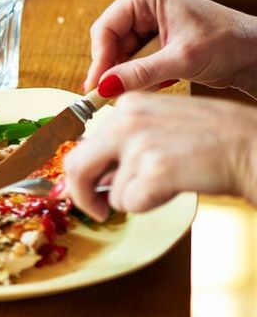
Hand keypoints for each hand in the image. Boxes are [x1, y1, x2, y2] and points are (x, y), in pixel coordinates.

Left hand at [62, 95, 256, 220]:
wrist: (253, 145)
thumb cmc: (216, 139)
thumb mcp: (162, 124)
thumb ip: (126, 142)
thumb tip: (92, 176)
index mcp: (127, 105)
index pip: (83, 144)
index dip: (81, 174)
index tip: (84, 189)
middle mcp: (126, 120)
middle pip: (77, 166)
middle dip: (82, 195)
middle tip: (97, 210)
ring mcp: (139, 144)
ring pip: (111, 192)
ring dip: (135, 199)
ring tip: (169, 181)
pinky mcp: (154, 170)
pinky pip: (130, 204)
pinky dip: (148, 206)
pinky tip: (174, 188)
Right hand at [84, 0, 256, 97]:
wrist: (256, 52)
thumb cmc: (228, 42)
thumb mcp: (181, 60)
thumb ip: (139, 74)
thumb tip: (104, 87)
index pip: (105, 29)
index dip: (99, 60)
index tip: (96, 88)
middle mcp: (142, 4)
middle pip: (110, 43)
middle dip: (113, 70)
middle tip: (110, 96)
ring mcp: (148, 22)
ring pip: (120, 55)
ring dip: (128, 75)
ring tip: (143, 89)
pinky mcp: (155, 39)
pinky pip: (133, 61)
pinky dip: (140, 76)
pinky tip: (158, 83)